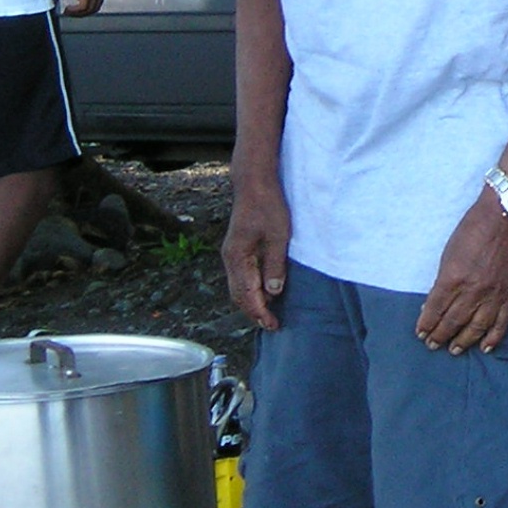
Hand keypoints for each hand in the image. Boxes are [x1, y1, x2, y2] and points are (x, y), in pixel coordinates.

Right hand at [62, 0, 108, 16]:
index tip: (78, 8)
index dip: (87, 6)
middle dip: (83, 13)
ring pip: (89, 9)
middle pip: (95, 8)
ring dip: (77, 14)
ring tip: (68, 12)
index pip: (98, 1)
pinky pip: (82, 7)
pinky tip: (68, 9)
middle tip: (72, 14)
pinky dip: (75, 11)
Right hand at [222, 178, 290, 329]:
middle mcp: (230, 258)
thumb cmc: (267, 205)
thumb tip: (274, 292)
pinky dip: (249, 289)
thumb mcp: (278, 236)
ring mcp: (231, 253)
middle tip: (272, 324)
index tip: (273, 325)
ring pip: (237, 287)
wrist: (254, 182)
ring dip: (251, 302)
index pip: (247, 295)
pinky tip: (263, 291)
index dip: (260, 313)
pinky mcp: (236, 248)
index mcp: (238, 257)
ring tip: (268, 312)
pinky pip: (240, 277)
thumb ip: (274, 265)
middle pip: (238, 295)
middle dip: (254, 312)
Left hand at [415, 191, 507, 353]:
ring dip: (463, 341)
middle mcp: (473, 292)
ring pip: (476, 328)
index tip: (420, 333)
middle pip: (453, 321)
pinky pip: (501, 323)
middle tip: (432, 345)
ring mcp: (493, 296)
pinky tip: (484, 348)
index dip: (427, 323)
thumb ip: (443, 279)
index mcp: (453, 278)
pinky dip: (493, 338)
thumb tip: (435, 301)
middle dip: (440, 335)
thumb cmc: (472, 230)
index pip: (435, 308)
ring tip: (453, 350)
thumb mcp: (449, 253)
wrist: (506, 219)